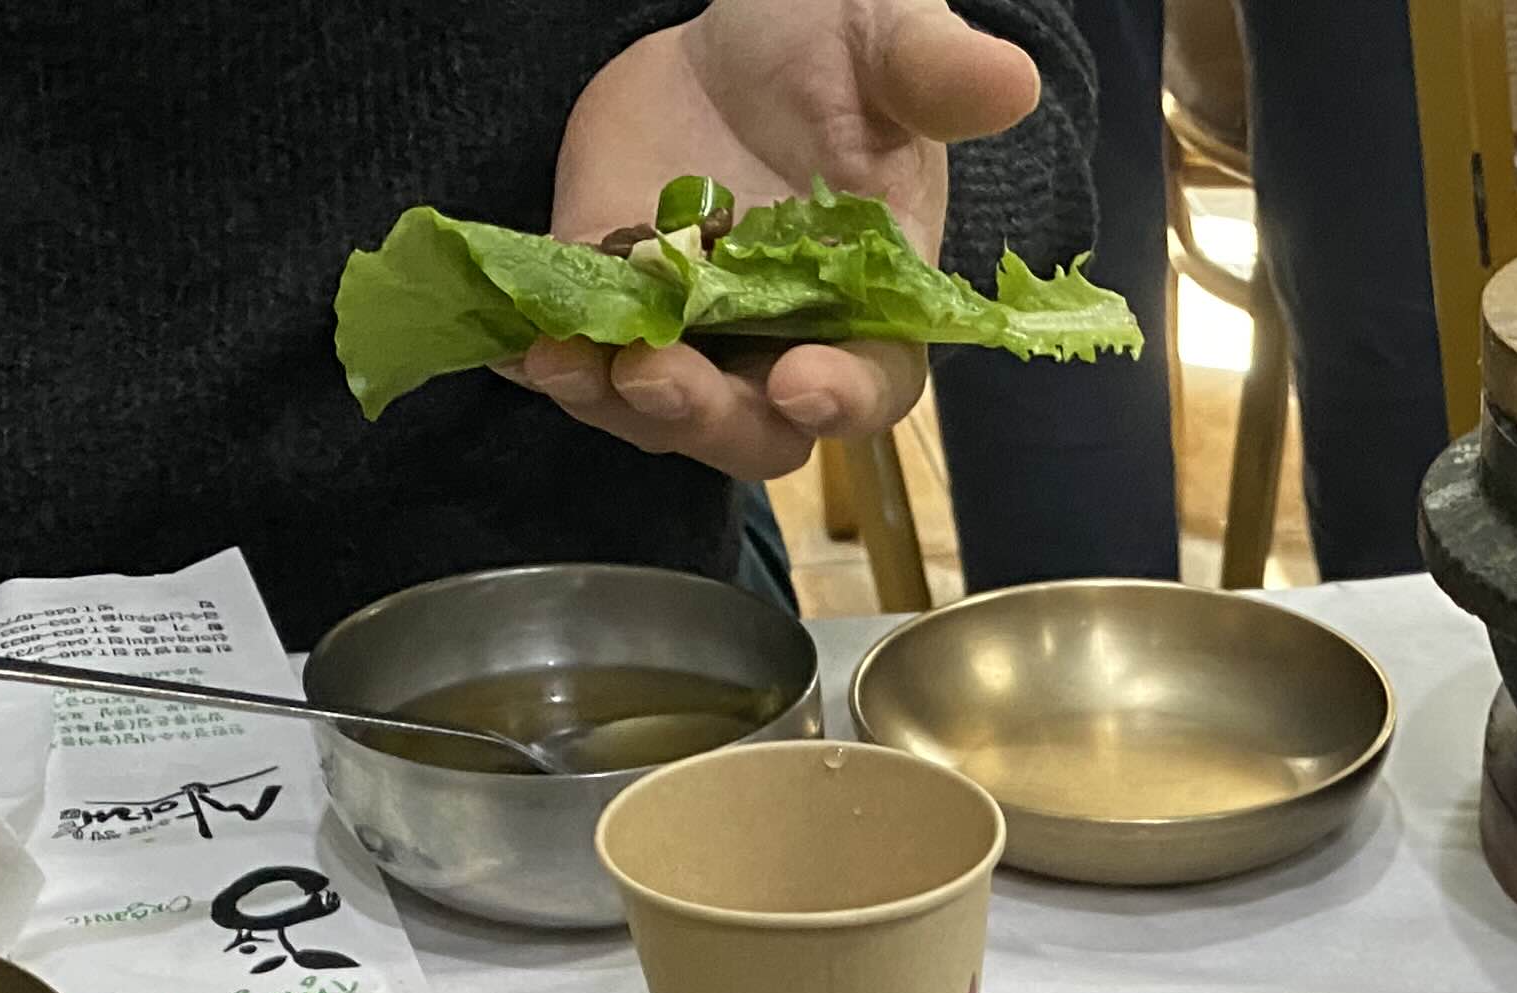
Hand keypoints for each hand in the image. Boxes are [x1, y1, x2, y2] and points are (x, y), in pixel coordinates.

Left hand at [509, 0, 1042, 479]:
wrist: (740, 37)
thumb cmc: (836, 50)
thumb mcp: (887, 41)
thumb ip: (934, 73)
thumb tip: (1006, 80)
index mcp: (871, 307)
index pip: (873, 385)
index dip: (841, 400)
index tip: (803, 387)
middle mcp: (784, 344)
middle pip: (754, 429)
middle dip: (703, 413)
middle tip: (654, 374)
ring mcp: (694, 336)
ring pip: (656, 411)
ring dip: (607, 398)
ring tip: (559, 360)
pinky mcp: (614, 306)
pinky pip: (580, 359)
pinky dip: (544, 363)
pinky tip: (510, 345)